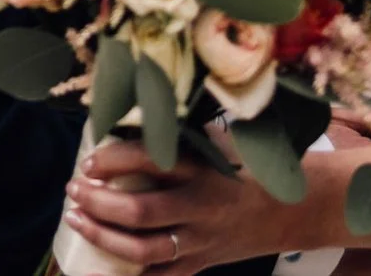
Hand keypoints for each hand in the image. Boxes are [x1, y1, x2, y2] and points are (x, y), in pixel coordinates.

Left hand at [62, 140, 370, 275]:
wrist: (297, 209)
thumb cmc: (252, 166)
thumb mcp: (222, 141)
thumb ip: (182, 133)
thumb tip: (131, 112)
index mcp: (205, 169)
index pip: (151, 162)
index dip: (114, 162)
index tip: (90, 160)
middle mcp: (202, 206)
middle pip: (140, 211)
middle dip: (98, 203)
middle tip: (73, 190)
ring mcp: (202, 240)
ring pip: (144, 249)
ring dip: (104, 237)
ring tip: (77, 220)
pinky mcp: (203, 263)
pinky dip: (129, 275)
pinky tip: (98, 267)